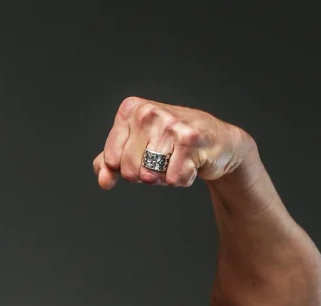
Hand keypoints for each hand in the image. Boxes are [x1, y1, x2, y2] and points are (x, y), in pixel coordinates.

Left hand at [92, 96, 254, 187]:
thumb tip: (104, 180)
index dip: (125, 167)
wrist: (216, 143)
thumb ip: (110, 163)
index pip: (110, 160)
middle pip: (129, 171)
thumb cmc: (172, 145)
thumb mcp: (135, 149)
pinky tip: (192, 162)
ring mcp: (169, 123)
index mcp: (130, 110)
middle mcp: (148, 112)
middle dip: (145, 174)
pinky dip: (183, 179)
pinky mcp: (190, 139)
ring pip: (150, 176)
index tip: (143, 154)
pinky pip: (173, 179)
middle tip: (164, 158)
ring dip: (165, 177)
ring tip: (177, 158)